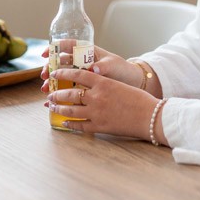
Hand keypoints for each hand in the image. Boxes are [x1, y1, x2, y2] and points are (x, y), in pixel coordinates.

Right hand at [40, 45, 155, 93]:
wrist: (131, 84)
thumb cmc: (123, 70)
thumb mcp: (115, 65)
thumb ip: (105, 66)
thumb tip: (95, 68)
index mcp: (89, 52)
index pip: (69, 45)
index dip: (56, 47)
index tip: (46, 53)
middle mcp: (82, 62)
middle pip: (61, 62)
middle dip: (50, 67)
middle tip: (44, 75)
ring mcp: (81, 75)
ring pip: (61, 76)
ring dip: (51, 82)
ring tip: (46, 89)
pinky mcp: (82, 87)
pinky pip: (67, 89)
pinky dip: (59, 94)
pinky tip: (51, 101)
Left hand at [46, 67, 161, 142]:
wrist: (149, 116)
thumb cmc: (139, 99)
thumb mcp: (120, 85)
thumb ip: (103, 85)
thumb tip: (90, 87)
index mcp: (103, 82)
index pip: (77, 74)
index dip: (63, 73)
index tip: (54, 73)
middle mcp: (96, 97)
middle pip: (70, 93)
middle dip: (57, 93)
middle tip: (50, 93)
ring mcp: (96, 113)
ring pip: (71, 110)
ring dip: (59, 109)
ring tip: (52, 107)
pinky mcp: (99, 127)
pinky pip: (79, 126)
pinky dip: (70, 125)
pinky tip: (64, 124)